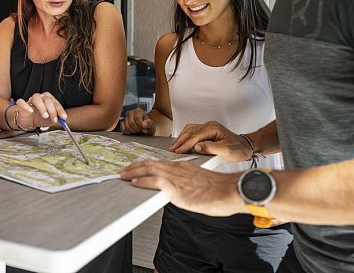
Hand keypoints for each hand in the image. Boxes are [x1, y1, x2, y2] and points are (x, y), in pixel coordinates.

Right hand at [25, 92, 66, 126]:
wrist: (28, 122)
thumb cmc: (39, 118)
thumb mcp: (50, 120)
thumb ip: (56, 118)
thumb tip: (63, 119)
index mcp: (48, 99)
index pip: (55, 102)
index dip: (60, 110)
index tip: (63, 117)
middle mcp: (40, 97)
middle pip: (47, 100)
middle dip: (52, 110)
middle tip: (54, 119)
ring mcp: (30, 100)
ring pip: (36, 98)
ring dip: (42, 107)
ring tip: (45, 115)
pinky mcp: (21, 104)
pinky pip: (22, 102)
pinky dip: (26, 106)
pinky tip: (31, 111)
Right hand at [120, 108, 155, 134]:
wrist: (146, 130)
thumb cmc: (148, 127)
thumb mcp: (152, 125)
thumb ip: (149, 123)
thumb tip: (143, 124)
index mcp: (138, 111)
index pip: (137, 117)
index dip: (141, 125)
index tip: (145, 130)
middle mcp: (131, 113)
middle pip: (131, 123)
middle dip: (137, 129)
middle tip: (142, 131)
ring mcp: (126, 118)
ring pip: (127, 127)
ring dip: (133, 131)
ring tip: (138, 131)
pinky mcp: (123, 124)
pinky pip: (123, 129)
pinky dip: (128, 132)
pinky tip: (133, 132)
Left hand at [120, 159, 240, 215]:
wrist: (230, 190)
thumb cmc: (220, 189)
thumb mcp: (201, 183)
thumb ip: (189, 184)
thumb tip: (183, 191)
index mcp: (183, 167)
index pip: (159, 163)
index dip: (145, 165)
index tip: (136, 167)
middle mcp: (177, 169)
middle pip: (150, 164)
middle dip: (135, 167)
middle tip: (123, 170)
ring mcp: (176, 177)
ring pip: (149, 170)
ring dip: (133, 172)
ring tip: (122, 175)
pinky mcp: (176, 188)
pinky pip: (154, 182)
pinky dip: (142, 181)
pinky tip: (134, 183)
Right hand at [168, 121, 250, 161]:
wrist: (246, 147)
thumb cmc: (238, 149)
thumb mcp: (226, 151)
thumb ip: (211, 148)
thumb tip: (197, 146)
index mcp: (213, 129)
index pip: (195, 136)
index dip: (185, 144)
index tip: (178, 151)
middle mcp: (209, 126)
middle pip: (190, 131)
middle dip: (180, 140)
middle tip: (173, 149)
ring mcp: (208, 127)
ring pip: (190, 130)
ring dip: (181, 138)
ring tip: (175, 146)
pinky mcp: (207, 131)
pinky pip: (193, 131)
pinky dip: (186, 136)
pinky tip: (183, 142)